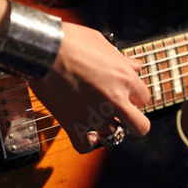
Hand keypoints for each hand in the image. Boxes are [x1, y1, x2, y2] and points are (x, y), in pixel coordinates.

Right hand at [30, 22, 150, 152]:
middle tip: (122, 115)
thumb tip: (135, 66)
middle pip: (140, 127)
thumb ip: (121, 59)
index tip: (124, 95)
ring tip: (95, 116)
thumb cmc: (70, 41)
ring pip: (112, 134)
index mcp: (125, 78)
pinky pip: (85, 146)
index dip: (134, 98)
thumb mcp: (102, 43)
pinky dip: (86, 142)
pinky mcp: (73, 123)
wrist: (43, 49)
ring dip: (106, 127)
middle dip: (133, 122)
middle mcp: (115, 99)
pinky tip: (85, 133)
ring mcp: (95, 114)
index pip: (144, 98)